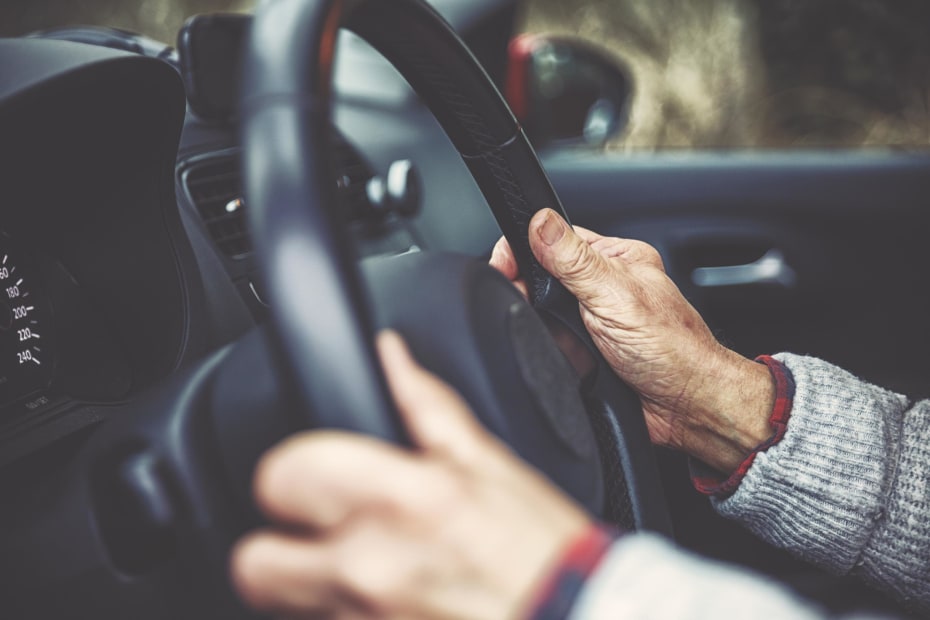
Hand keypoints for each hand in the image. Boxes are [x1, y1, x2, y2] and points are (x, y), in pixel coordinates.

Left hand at [231, 331, 591, 618]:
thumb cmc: (543, 552)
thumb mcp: (490, 463)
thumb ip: (426, 406)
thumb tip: (391, 356)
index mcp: (398, 500)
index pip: (281, 475)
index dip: (290, 469)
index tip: (310, 475)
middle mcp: (367, 568)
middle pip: (252, 562)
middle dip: (274, 545)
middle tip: (313, 534)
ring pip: (284, 606)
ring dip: (309, 588)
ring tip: (360, 572)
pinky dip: (341, 617)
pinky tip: (382, 604)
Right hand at [490, 209, 774, 473]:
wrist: (685, 408)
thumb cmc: (673, 351)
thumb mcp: (615, 295)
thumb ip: (574, 260)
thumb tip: (541, 221)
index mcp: (614, 260)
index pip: (554, 238)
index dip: (523, 249)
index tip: (503, 266)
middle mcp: (603, 286)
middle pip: (542, 277)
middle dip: (530, 295)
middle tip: (534, 309)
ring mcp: (593, 321)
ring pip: (542, 315)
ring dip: (543, 329)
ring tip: (562, 341)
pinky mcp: (585, 352)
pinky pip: (550, 346)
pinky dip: (549, 354)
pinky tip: (563, 359)